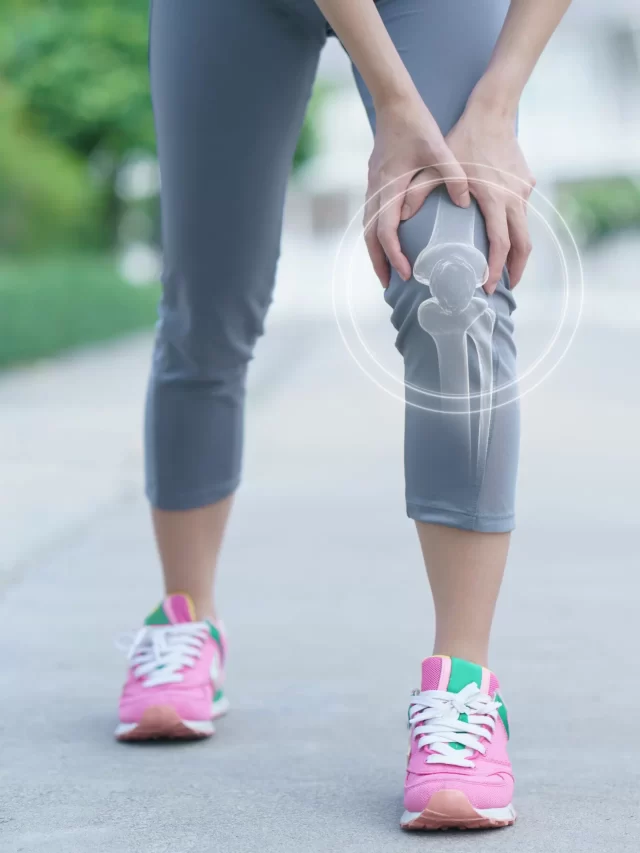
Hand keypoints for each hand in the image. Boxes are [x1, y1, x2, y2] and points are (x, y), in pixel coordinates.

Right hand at [365, 94, 470, 286]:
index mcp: (391, 187)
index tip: (407, 272)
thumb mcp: (440, 149)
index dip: (395, 255)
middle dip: (378, 263)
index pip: (387, 231)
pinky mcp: (375, 185)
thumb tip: (464, 203)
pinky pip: (372, 218)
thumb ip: (453, 176)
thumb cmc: (417, 126)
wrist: (394, 104)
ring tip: (387, 271)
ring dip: (376, 252)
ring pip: (368, 229)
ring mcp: (373, 188)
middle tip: (390, 284)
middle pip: (370, 238)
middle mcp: (377, 191)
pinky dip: (377, 237)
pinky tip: (388, 245)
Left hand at [401, 96, 535, 293]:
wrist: (492, 111)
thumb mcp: (436, 164)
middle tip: (504, 289)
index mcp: (493, 198)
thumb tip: (400, 216)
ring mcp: (522, 190)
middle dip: (516, 270)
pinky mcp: (526, 182)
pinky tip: (504, 235)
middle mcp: (513, 197)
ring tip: (507, 270)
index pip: (500, 244)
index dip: (495, 268)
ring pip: (526, 230)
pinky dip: (515, 229)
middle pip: (523, 245)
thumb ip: (418, 190)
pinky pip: (522, 211)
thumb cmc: (463, 139)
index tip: (487, 285)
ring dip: (518, 252)